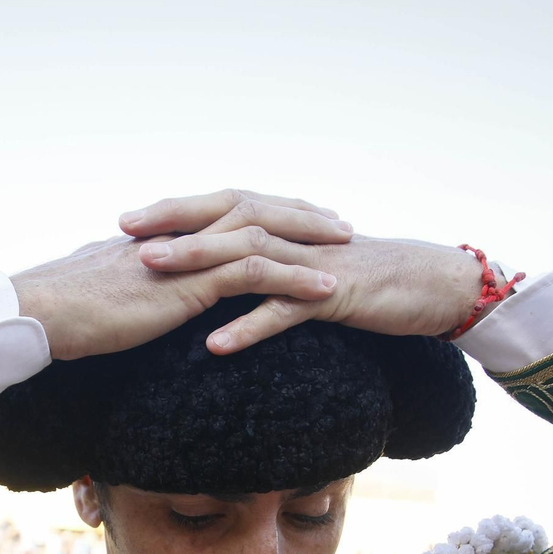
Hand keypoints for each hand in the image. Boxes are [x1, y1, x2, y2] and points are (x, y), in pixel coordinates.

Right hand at [13, 191, 349, 360]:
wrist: (41, 312)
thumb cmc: (63, 311)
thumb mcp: (107, 291)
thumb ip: (133, 287)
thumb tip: (137, 295)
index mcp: (163, 235)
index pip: (222, 212)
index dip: (261, 212)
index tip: (294, 217)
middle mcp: (181, 235)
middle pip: (252, 210)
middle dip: (298, 215)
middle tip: (336, 222)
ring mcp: (188, 256)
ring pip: (263, 237)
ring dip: (309, 243)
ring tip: (346, 251)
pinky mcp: (191, 283)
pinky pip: (255, 275)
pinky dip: (295, 280)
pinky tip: (326, 292)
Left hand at [122, 193, 485, 352]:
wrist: (428, 286)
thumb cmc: (362, 279)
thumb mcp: (305, 267)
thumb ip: (266, 264)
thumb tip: (221, 277)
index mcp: (281, 225)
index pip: (219, 207)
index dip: (173, 210)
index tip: (125, 219)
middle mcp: (291, 234)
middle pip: (224, 218)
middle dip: (172, 223)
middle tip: (125, 232)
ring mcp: (308, 262)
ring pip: (246, 256)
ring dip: (196, 263)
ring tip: (152, 274)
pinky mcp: (331, 295)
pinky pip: (284, 312)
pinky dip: (248, 327)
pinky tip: (215, 345)